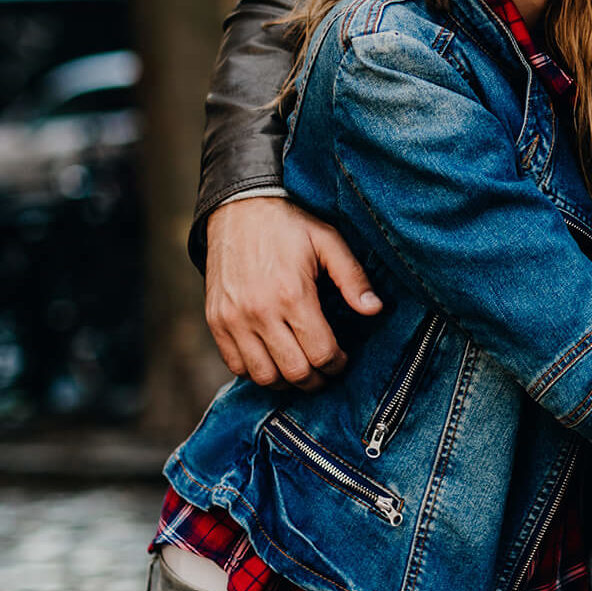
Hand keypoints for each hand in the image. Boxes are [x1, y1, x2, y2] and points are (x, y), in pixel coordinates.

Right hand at [204, 196, 383, 390]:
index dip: (337, 364)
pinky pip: (236, 365)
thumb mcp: (328, 241)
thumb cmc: (287, 225)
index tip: (342, 359)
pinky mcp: (216, 321)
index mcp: (292, 294)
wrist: (237, 209)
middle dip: (316, 379)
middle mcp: (260, 312)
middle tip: (325, 371)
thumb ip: (352, 278)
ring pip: (263, 376)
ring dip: (286, 381)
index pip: (320, 353)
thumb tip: (375, 309)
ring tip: (300, 369)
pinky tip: (272, 359)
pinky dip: (256, 371)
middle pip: (294, 371)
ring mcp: (234, 319)